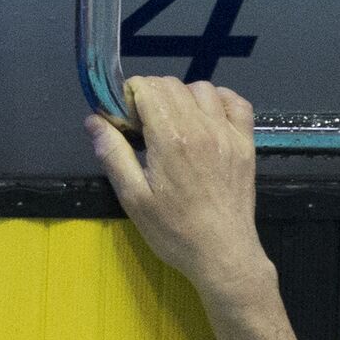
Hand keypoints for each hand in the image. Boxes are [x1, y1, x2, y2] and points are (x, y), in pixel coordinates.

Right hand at [86, 77, 266, 296]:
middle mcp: (201, 126)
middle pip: (172, 84)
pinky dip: (218, 100)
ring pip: (202, 88)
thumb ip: (113, 155)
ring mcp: (228, 133)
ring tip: (173, 123)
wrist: (222, 254)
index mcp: (170, 138)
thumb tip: (94, 121)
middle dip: (151, 95)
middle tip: (144, 125)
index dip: (130, 96)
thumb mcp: (133, 199)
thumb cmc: (174, 231)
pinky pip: (236, 102)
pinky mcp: (246, 143)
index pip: (147, 88)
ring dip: (182, 97)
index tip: (125, 119)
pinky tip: (206, 117)